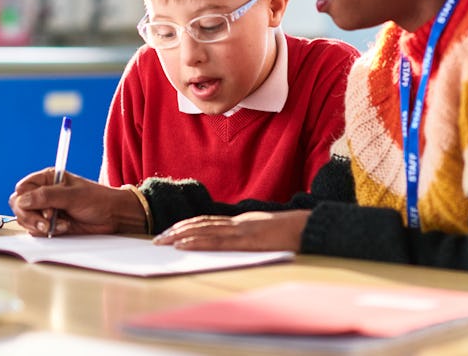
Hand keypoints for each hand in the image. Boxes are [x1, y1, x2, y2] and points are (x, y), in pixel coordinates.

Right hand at [8, 168, 145, 236]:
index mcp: (47, 179)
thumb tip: (21, 200)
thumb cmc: (97, 199)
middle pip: (19, 206)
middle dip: (31, 217)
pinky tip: (64, 228)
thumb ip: (46, 197)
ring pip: (26, 220)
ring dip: (41, 226)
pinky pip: (36, 231)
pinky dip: (47, 232)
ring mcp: (45, 209)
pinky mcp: (50, 224)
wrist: (113, 216)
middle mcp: (43, 193)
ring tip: (62, 224)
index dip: (26, 200)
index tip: (43, 207)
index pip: (22, 189)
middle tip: (48, 220)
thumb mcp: (73, 196)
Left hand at [152, 210, 310, 251]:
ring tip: (164, 242)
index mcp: (242, 222)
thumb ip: (252, 234)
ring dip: (181, 236)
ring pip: (205, 231)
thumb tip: (239, 240)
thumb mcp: (267, 232)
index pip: (209, 221)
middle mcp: (238, 223)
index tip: (172, 231)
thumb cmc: (292, 232)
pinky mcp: (246, 240)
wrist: (308, 227)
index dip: (189, 225)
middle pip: (202, 224)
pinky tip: (184, 245)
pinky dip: (197, 242)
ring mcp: (241, 230)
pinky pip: (217, 241)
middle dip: (178, 231)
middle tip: (159, 239)